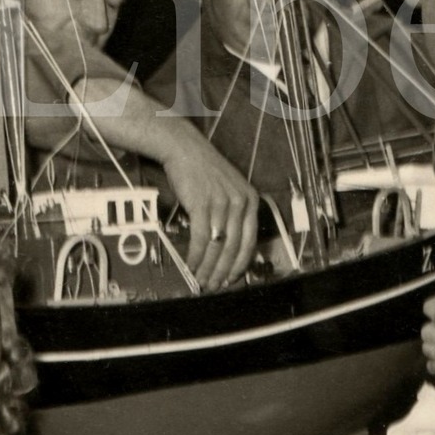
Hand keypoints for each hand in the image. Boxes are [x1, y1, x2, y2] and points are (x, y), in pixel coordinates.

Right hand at [161, 137, 259, 288]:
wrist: (184, 148)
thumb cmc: (203, 171)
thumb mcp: (229, 189)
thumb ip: (233, 214)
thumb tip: (226, 247)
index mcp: (250, 200)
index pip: (250, 241)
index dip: (240, 265)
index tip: (232, 279)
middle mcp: (240, 202)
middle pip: (234, 247)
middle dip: (223, 271)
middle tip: (214, 286)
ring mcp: (222, 203)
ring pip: (217, 246)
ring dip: (208, 267)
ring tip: (201, 280)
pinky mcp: (202, 204)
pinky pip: (201, 238)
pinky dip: (195, 256)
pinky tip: (190, 265)